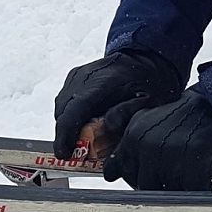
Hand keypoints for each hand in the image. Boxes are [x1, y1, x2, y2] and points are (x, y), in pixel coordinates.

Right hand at [52, 48, 183, 158]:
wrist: (144, 58)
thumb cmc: (147, 80)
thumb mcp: (148, 101)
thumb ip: (128, 114)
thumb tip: (108, 127)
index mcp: (102, 82)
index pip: (75, 110)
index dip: (65, 134)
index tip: (63, 153)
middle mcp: (84, 77)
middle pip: (64, 112)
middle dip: (66, 134)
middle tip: (77, 152)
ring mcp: (77, 76)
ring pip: (62, 107)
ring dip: (68, 125)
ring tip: (83, 138)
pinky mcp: (74, 77)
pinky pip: (65, 101)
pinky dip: (70, 114)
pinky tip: (85, 123)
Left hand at [103, 91, 211, 190]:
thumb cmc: (181, 116)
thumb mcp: (144, 121)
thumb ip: (125, 147)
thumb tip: (110, 174)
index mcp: (133, 137)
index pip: (120, 172)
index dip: (134, 177)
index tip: (144, 176)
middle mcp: (148, 148)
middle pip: (143, 186)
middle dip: (158, 184)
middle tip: (173, 174)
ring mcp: (170, 158)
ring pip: (168, 191)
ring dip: (180, 186)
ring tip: (189, 170)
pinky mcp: (193, 166)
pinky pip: (192, 191)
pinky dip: (200, 186)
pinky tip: (202, 174)